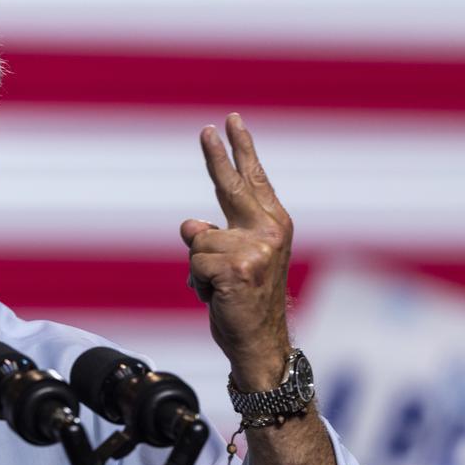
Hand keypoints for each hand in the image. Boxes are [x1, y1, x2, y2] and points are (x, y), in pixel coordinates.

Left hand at [182, 113, 292, 391]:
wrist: (260, 344)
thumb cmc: (245, 302)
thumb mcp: (235, 261)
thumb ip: (218, 235)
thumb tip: (191, 224)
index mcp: (273, 225)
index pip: (253, 180)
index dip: (241, 150)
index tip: (230, 121)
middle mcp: (268, 231)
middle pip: (232, 185)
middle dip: (217, 155)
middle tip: (207, 127)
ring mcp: (254, 249)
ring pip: (197, 241)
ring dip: (200, 268)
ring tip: (221, 288)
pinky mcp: (236, 270)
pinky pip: (194, 265)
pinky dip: (197, 284)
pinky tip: (218, 297)